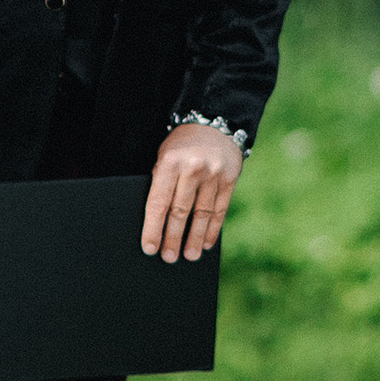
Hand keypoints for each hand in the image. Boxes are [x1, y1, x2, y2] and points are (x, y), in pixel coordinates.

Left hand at [141, 121, 242, 261]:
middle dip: (173, 238)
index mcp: (170, 162)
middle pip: (181, 212)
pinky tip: (206, 243)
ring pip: (202, 214)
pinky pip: (220, 209)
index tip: (150, 248)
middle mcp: (193, 169)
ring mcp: (214, 174)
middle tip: (169, 257)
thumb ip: (161, 183)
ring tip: (189, 256)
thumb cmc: (182, 145)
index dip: (153, 228)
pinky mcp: (230, 179)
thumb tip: (156, 221)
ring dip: (194, 238)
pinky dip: (212, 229)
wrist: (214, 123)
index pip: (159, 203)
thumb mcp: (164, 156)